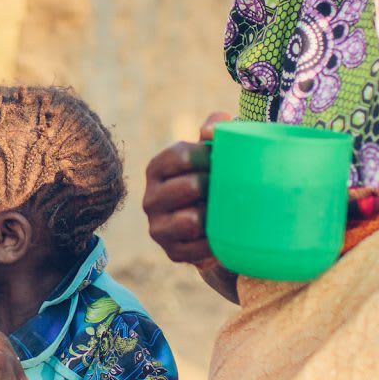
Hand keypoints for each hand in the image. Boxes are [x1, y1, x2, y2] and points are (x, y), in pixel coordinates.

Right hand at [143, 113, 231, 274]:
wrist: (219, 224)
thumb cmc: (217, 176)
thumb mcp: (215, 148)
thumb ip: (215, 127)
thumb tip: (210, 134)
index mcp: (157, 168)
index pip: (182, 156)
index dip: (210, 157)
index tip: (223, 161)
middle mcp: (150, 198)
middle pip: (191, 186)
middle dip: (215, 186)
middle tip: (227, 189)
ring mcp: (158, 227)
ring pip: (192, 220)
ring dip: (214, 215)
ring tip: (223, 211)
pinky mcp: (172, 252)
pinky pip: (200, 247)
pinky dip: (216, 241)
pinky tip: (223, 234)